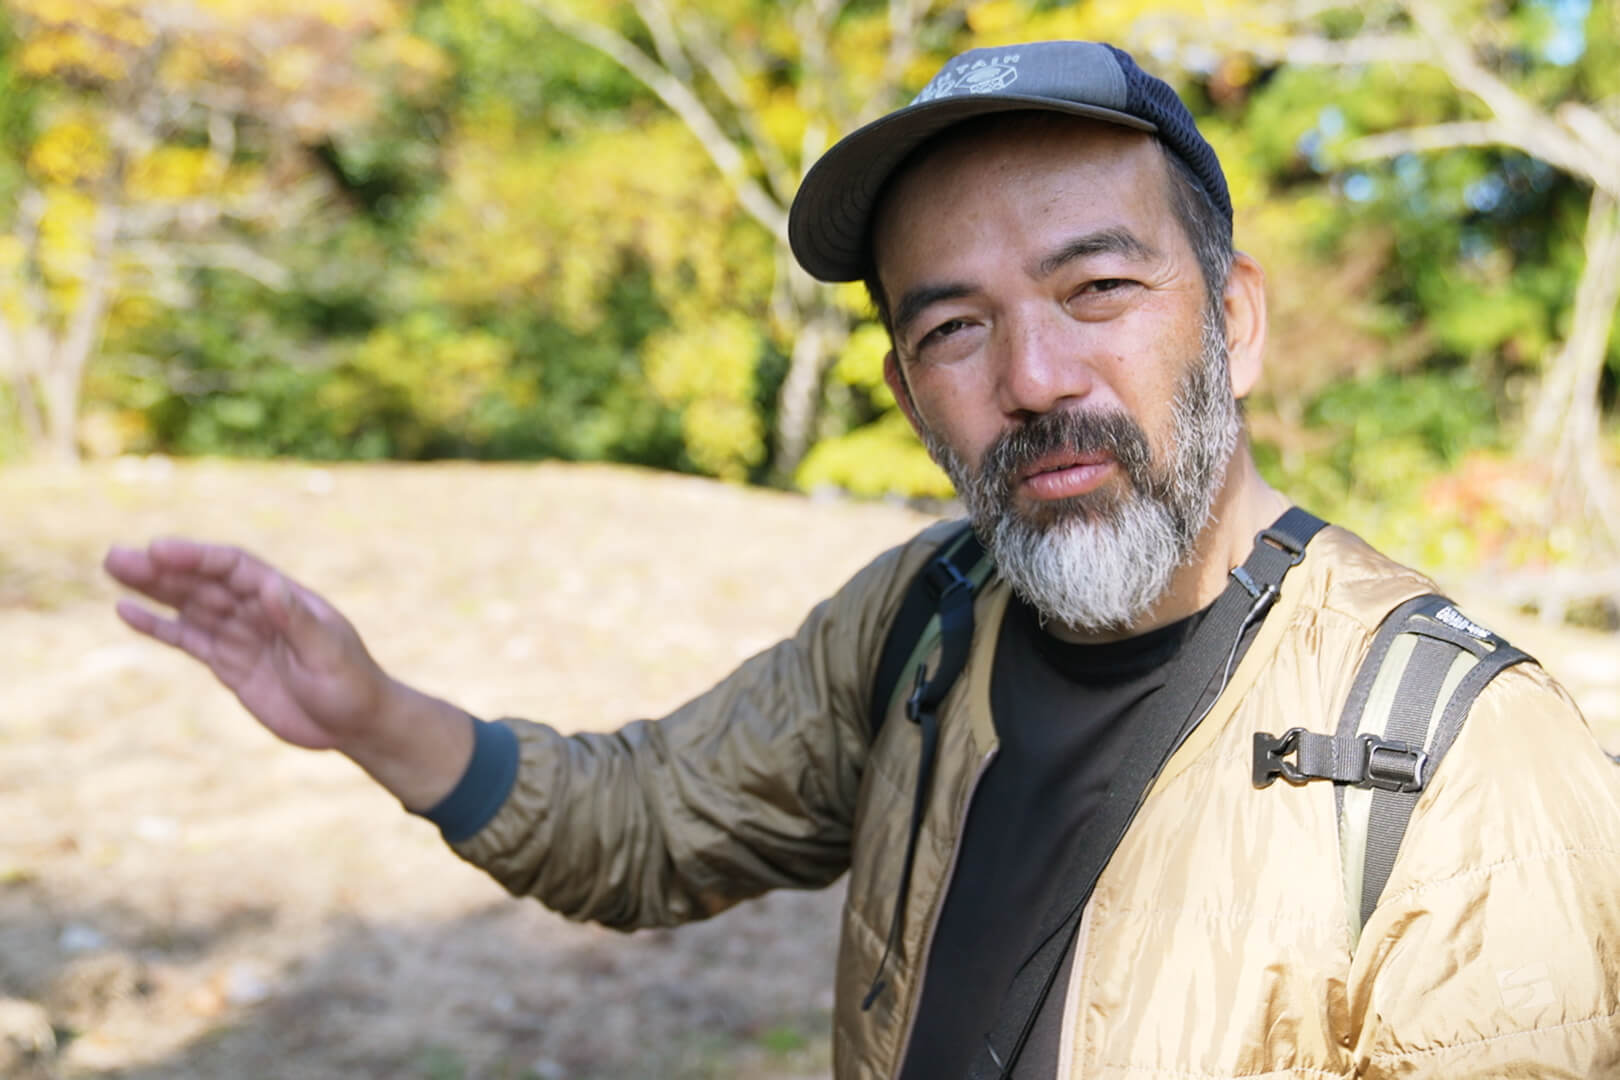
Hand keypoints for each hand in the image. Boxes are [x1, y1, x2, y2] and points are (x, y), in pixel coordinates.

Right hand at [103, 538, 387, 751]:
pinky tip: (128, 611)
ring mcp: (242, 635)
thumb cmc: (351, 685)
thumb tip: (271, 586)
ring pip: (190, 606)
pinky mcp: (229, 664)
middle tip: (116, 556)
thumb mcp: (329, 654)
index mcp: (286, 597)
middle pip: (204, 582)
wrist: (354, 723)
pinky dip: (159, 626)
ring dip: (153, 589)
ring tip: (114, 568)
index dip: (197, 558)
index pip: (234, 568)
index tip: (159, 550)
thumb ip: (298, 623)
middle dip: (162, 569)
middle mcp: (259, 610)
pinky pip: (189, 639)